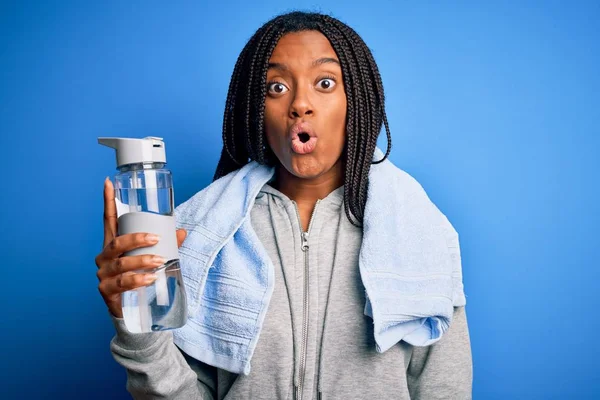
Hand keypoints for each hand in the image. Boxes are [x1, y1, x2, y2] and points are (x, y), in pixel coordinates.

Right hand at [94, 177, 186, 317]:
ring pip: (120, 263)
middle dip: (136, 239)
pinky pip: (121, 283)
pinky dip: (137, 280)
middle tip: (156, 239)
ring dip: (141, 261)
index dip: (108, 201)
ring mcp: (103, 274)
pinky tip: (150, 279)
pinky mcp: (106, 291)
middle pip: (116, 242)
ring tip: (158, 263)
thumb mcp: (153, 259)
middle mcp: (104, 257)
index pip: (109, 219)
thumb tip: (182, 232)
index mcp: (114, 244)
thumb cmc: (142, 278)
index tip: (108, 182)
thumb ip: (166, 246)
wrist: (135, 311)